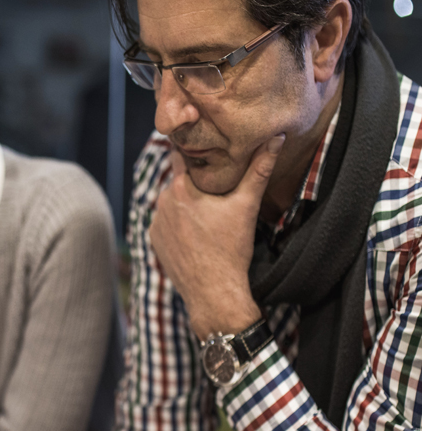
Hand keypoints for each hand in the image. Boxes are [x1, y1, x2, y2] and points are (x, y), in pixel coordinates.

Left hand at [149, 135, 284, 339]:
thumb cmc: (230, 249)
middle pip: (179, 181)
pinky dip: (177, 224)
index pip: (182, 155)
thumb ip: (259, 169)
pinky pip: (165, 223)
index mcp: (181, 187)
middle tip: (215, 187)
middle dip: (194, 182)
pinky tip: (195, 232)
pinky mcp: (154, 241)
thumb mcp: (246, 205)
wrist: (213, 292)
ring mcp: (156, 223)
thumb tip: (276, 137)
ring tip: (207, 213)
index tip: (208, 153)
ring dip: (185, 204)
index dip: (196, 152)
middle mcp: (162, 201)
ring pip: (172, 202)